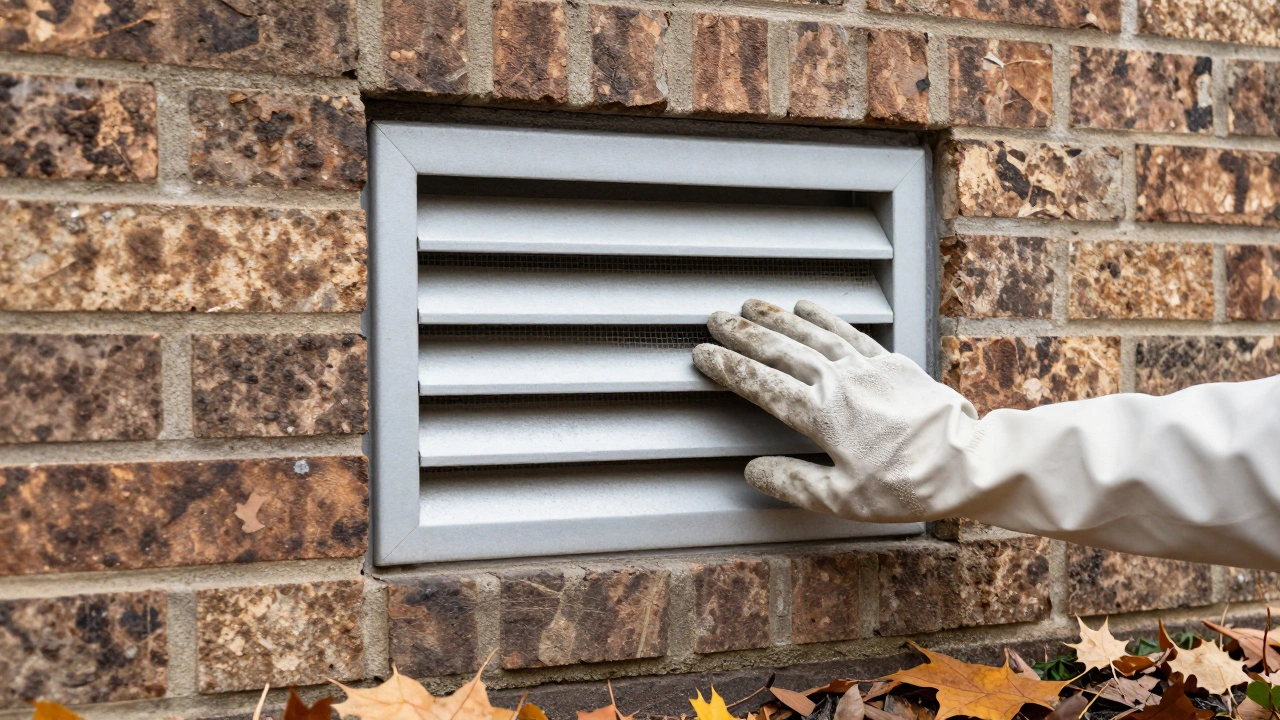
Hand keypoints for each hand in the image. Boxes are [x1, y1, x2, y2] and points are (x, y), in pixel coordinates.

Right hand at [692, 299, 982, 522]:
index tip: (703, 354)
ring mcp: (865, 368)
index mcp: (820, 416)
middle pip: (779, 350)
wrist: (967, 462)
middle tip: (716, 318)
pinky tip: (806, 307)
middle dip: (743, 333)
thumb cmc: (908, 486)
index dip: (728, 368)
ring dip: (776, 317)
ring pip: (810, 334)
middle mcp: (838, 383)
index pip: (760, 385)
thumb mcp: (843, 499)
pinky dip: (823, 316)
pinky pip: (847, 332)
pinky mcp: (890, 363)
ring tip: (752, 305)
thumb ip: (793, 482)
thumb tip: (755, 472)